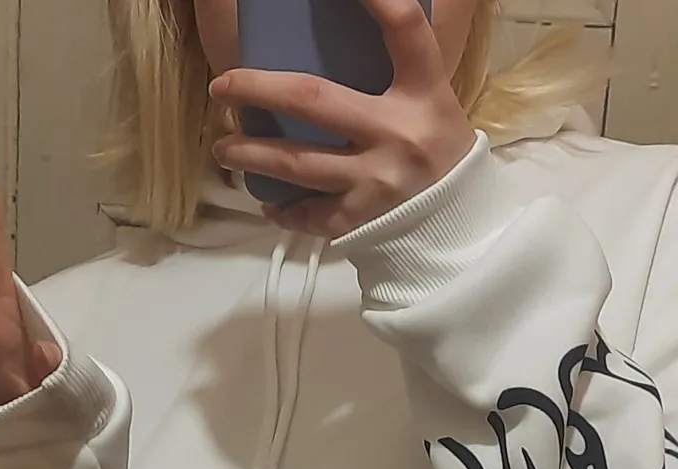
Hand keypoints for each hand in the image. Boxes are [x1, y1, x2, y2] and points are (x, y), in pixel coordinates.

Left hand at [209, 0, 475, 238]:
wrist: (461, 226)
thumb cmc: (440, 153)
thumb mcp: (431, 104)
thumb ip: (398, 72)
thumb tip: (355, 27)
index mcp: (423, 93)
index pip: (404, 29)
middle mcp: (397, 134)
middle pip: (312, 101)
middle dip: (257, 89)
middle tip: (222, 86)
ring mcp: (376, 181)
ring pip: (296, 164)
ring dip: (251, 155)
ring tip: (223, 149)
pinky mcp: (362, 219)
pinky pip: (311, 215)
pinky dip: (286, 211)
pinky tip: (269, 204)